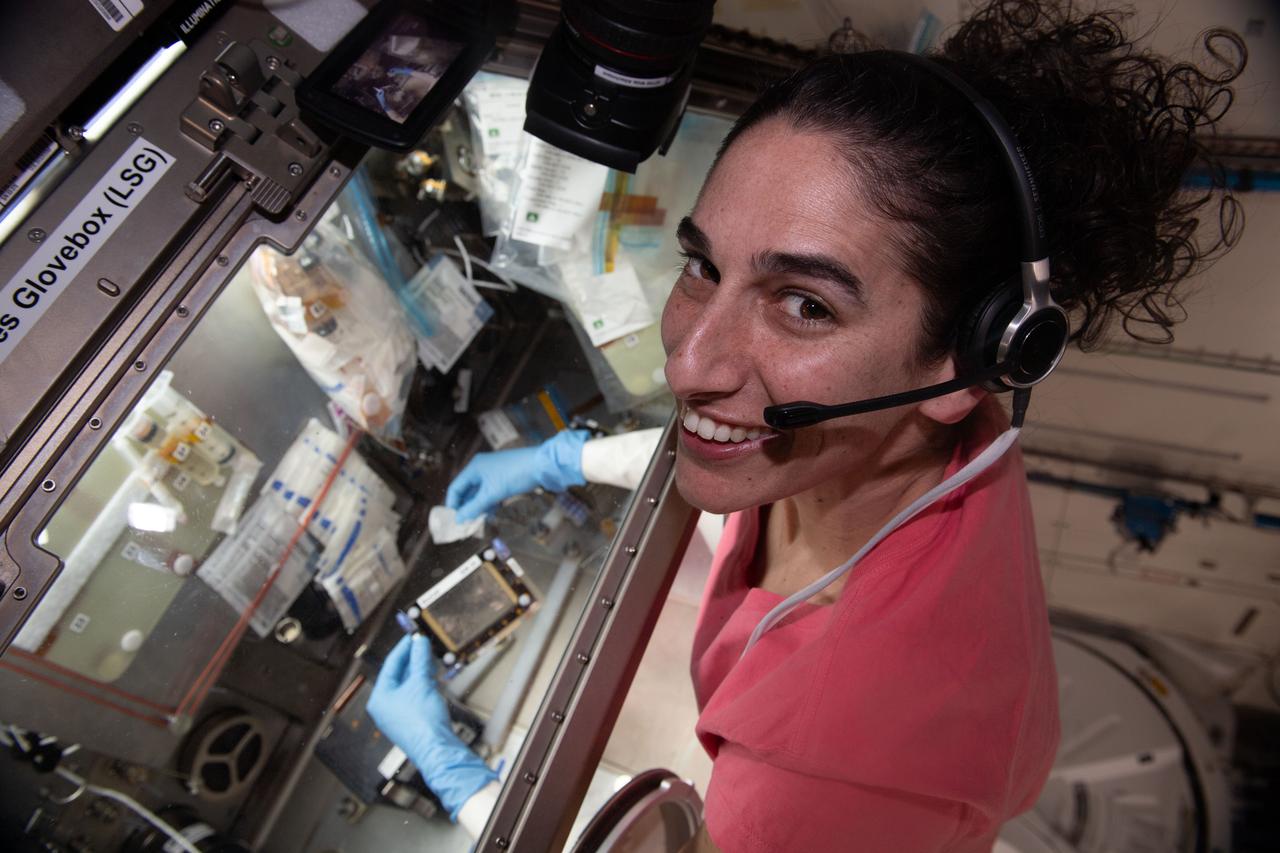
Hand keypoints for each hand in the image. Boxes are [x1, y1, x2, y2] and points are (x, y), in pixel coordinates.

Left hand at [367, 635, 497, 819]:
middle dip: (412, 660)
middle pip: (398, 675)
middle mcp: (385, 707)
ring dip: (419, 672)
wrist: (436, 749)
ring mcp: (397, 716)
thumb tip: (420, 643)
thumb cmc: (422, 722)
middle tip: (423, 645)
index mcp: (379, 698)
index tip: (413, 635)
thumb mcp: (421, 683)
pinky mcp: (410, 722)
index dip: (404, 648)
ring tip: (430, 659)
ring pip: (407, 686)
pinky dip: (423, 685)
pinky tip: (433, 679)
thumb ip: (420, 660)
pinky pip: (414, 697)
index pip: (390, 665)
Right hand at [445, 429, 589, 521]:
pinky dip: (489, 502)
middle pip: (467, 491)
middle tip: (467, 523)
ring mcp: (493, 472)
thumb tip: (459, 519)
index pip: (456, 487)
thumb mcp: (492, 493)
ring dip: (478, 506)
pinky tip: (492, 512)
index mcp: (474, 468)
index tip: (454, 520)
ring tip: (480, 520)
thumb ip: (474, 507)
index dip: (453, 504)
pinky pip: (491, 492)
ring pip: (480, 493)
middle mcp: (481, 468)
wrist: (542, 465)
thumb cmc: (515, 474)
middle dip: (467, 507)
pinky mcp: (504, 477)